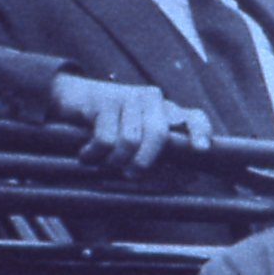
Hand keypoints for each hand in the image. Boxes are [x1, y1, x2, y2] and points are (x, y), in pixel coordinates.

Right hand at [51, 74, 207, 172]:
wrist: (72, 97)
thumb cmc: (109, 126)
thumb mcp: (137, 138)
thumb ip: (161, 156)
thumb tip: (189, 177)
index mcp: (167, 111)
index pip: (194, 117)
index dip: (200, 132)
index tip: (201, 150)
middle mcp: (153, 99)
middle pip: (158, 135)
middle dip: (144, 162)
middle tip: (129, 174)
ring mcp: (130, 96)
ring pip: (130, 140)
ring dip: (114, 160)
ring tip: (103, 162)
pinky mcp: (105, 100)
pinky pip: (106, 138)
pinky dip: (94, 154)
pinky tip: (86, 154)